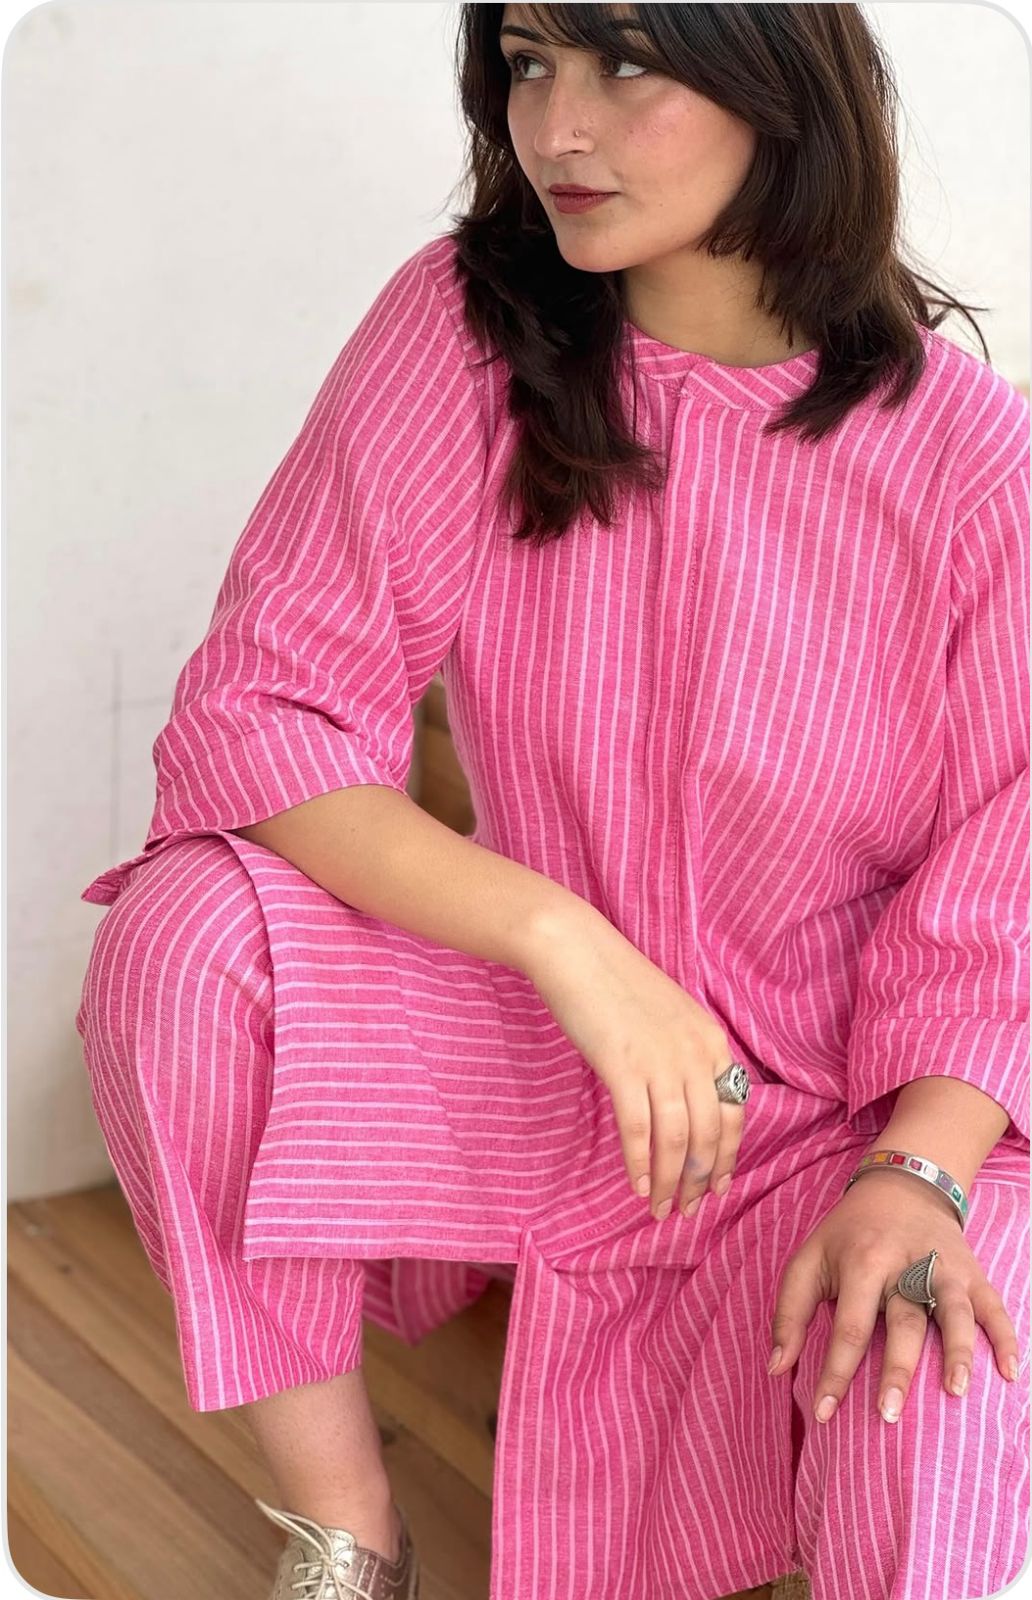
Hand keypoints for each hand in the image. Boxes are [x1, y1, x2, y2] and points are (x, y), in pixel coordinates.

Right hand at [523, 907, 744, 1219]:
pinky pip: (638, 1129)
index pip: (735, 1113)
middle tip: (686, 1209)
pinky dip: (640, 1164)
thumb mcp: (670, 1017)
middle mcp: (696, 1054)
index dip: (727, 1157)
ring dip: (670, 1182)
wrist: (576, 950)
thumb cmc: (617, 982)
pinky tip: (636, 1185)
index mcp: (712, 1041)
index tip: (716, 1186)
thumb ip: (686, 1056)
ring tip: (659, 1208)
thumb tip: (687, 1105)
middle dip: (698, 1179)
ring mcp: (661, 1061)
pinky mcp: (623, 1067)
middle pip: (709, 1134)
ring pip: (676, 1140)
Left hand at [767, 1170, 1020, 1422]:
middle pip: (904, 1320)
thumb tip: (775, 1369)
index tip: (822, 1414)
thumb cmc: (848, 1233)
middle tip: (889, 1415)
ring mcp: (943, 1267)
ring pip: (954, 1311)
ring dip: (957, 1350)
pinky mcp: (972, 1271)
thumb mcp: (808, 1259)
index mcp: (862, 1261)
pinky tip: (1012, 1373)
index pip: (849, 1324)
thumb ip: (788, 1312)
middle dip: (897, 1368)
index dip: (835, 1371)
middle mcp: (905, 1264)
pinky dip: (1006, 1337)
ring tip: (955, 1392)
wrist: (901, 1184)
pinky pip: (994, 1306)